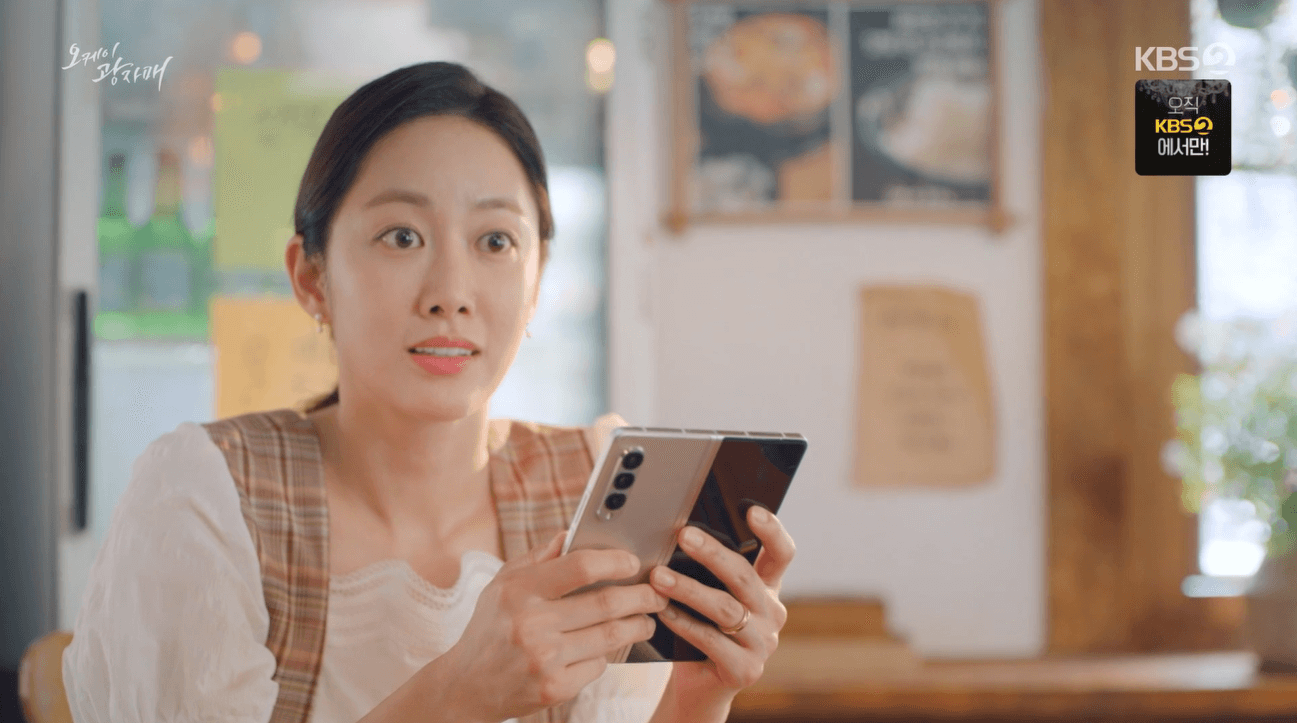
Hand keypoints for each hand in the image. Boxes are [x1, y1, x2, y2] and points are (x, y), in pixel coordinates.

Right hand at [436, 532, 669, 721]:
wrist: (467, 685)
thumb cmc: (490, 627)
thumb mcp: (502, 583)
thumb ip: (539, 557)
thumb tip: (574, 534)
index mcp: (519, 590)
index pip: (581, 566)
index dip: (616, 561)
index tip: (633, 563)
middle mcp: (531, 624)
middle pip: (607, 603)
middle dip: (642, 596)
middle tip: (656, 593)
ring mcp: (544, 659)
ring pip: (611, 636)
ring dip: (638, 625)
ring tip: (646, 619)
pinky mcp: (555, 689)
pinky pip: (598, 666)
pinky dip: (606, 655)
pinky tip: (606, 648)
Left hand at [649, 506, 794, 705]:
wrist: (700, 687)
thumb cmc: (701, 632)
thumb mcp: (711, 598)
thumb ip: (709, 573)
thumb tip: (681, 534)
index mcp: (767, 589)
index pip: (781, 554)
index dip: (771, 531)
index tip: (751, 510)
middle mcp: (772, 614)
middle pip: (745, 576)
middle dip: (713, 553)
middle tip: (684, 535)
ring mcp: (763, 643)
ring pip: (725, 608)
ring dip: (688, 589)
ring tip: (659, 577)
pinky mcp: (746, 669)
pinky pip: (710, 640)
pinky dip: (683, 623)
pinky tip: (662, 612)